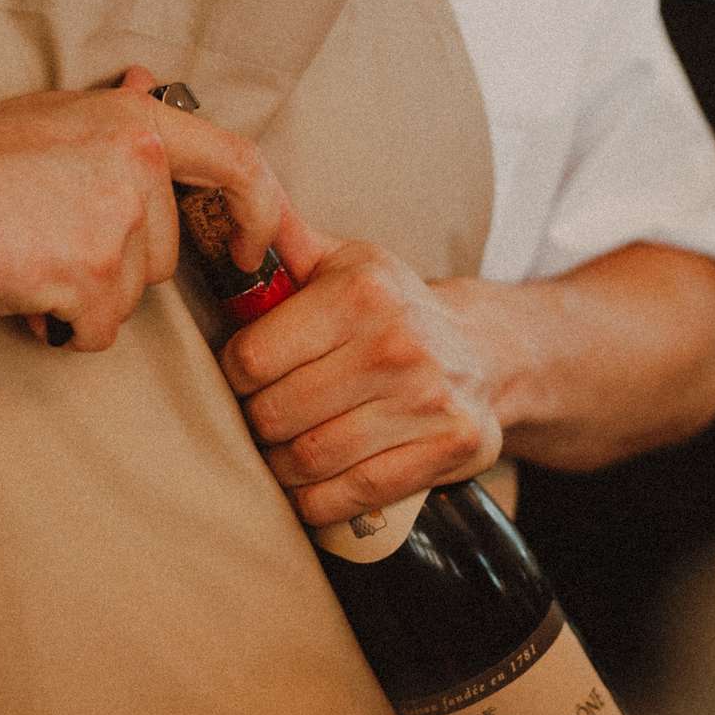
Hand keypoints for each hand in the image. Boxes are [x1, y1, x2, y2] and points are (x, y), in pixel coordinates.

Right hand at [0, 67, 287, 349]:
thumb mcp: (54, 113)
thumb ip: (114, 113)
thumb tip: (152, 82)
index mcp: (139, 123)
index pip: (239, 166)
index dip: (259, 212)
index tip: (249, 246)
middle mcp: (140, 167)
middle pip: (163, 256)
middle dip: (115, 268)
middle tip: (50, 245)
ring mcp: (116, 222)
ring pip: (130, 297)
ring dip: (85, 296)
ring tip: (27, 258)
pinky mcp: (88, 274)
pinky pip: (98, 330)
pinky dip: (63, 325)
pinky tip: (24, 290)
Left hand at [219, 229, 501, 526]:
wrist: (487, 350)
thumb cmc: (395, 309)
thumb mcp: (346, 263)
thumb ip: (285, 243)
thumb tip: (228, 212)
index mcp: (362, 291)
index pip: (254, 356)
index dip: (234, 375)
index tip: (246, 378)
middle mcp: (397, 343)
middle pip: (277, 413)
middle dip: (256, 424)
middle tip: (261, 421)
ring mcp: (427, 399)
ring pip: (310, 459)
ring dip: (281, 468)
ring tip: (281, 454)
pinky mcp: (449, 447)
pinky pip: (354, 494)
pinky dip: (318, 502)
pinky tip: (310, 489)